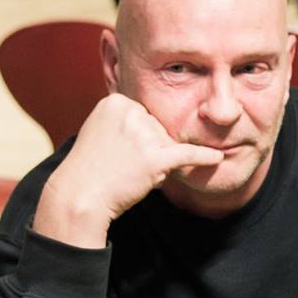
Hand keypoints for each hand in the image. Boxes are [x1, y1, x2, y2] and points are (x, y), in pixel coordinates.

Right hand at [32, 93, 224, 248]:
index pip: (147, 117)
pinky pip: (187, 154)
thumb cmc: (91, 168)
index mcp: (116, 101)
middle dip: (150, 152)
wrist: (79, 196)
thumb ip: (126, 120)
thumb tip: (155, 120)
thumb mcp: (100, 130)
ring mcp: (143, 134)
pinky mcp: (155, 157)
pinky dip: (203, 157)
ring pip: (169, 146)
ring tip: (131, 173)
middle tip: (122, 166)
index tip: (119, 152)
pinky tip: (218, 158)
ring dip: (157, 165)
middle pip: (160, 131)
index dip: (140, 139)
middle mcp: (131, 111)